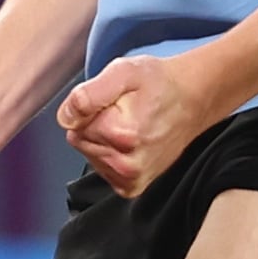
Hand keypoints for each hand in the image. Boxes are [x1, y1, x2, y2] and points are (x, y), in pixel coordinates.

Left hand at [57, 51, 222, 196]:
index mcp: (122, 135)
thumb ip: (88, 94)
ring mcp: (130, 179)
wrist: (192, 100)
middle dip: (96, 124)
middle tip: (125, 111)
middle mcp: (127, 164)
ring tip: (132, 124)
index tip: (115, 101)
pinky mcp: (131, 187)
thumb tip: (65, 117)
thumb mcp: (123, 72)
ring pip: (90, 155)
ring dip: (103, 139)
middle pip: (81, 141)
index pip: (74, 124)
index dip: (91, 108)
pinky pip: (102, 169)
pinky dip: (110, 154)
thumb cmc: (159, 83)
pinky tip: (131, 142)